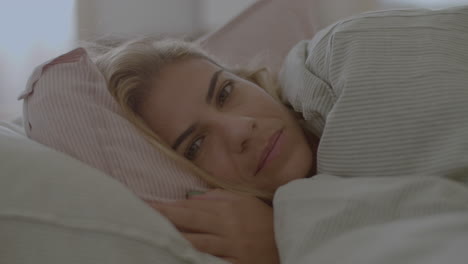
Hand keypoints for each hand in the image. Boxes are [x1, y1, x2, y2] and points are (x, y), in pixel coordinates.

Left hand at [147, 189, 278, 263]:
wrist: (289, 241)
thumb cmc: (263, 220)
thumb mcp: (243, 202)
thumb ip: (217, 197)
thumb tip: (190, 198)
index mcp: (226, 209)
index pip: (189, 206)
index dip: (164, 205)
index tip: (142, 202)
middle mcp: (226, 226)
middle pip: (188, 221)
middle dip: (162, 217)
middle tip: (135, 213)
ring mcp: (231, 247)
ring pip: (196, 243)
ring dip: (172, 239)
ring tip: (150, 235)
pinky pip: (211, 263)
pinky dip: (195, 261)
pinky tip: (177, 258)